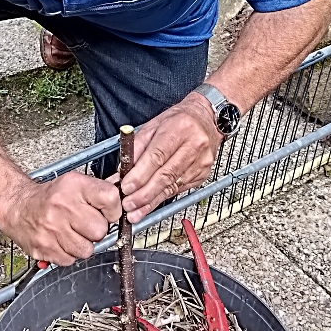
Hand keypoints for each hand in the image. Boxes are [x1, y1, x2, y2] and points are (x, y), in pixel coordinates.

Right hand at [1, 172, 120, 265]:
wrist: (18, 207)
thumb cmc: (51, 197)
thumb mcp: (75, 184)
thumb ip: (101, 190)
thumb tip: (126, 194)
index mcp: (74, 186)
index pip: (110, 199)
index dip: (113, 210)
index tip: (107, 211)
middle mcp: (62, 207)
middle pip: (100, 230)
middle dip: (95, 230)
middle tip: (84, 224)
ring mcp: (52, 229)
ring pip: (87, 249)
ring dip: (82, 244)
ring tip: (72, 232)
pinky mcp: (44, 248)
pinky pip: (70, 260)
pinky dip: (68, 253)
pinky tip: (61, 241)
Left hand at [120, 92, 221, 223]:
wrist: (207, 119)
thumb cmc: (179, 120)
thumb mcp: (154, 125)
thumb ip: (137, 146)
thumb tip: (123, 169)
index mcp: (180, 128)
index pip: (157, 156)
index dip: (140, 175)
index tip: (126, 187)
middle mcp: (194, 145)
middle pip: (166, 175)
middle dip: (144, 194)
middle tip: (128, 204)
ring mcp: (201, 162)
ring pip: (172, 186)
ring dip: (151, 201)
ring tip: (135, 211)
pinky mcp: (203, 174)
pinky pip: (179, 189)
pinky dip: (162, 198)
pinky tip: (150, 205)